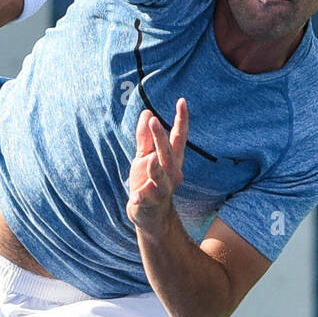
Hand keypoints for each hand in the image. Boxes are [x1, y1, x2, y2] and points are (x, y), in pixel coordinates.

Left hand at [127, 100, 187, 233]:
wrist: (149, 215)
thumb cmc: (148, 181)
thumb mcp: (144, 157)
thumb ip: (145, 137)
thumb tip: (147, 112)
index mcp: (171, 160)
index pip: (178, 137)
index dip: (181, 120)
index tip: (182, 101)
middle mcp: (171, 173)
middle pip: (167, 153)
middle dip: (161, 138)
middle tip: (154, 120)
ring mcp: (161, 189)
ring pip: (160, 176)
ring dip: (155, 168)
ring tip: (149, 160)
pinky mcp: (149, 203)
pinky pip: (145, 199)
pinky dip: (141, 198)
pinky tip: (136, 197)